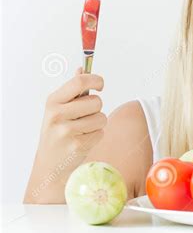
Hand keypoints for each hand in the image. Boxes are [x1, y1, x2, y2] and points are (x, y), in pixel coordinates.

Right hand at [24, 67, 105, 202]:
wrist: (50, 164)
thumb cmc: (58, 131)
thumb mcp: (59, 108)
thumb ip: (72, 89)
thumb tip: (82, 68)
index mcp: (53, 101)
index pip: (79, 82)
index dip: (96, 80)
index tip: (101, 85)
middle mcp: (57, 114)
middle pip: (96, 101)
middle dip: (97, 108)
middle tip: (86, 116)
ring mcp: (66, 131)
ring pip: (102, 117)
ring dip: (98, 123)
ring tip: (83, 129)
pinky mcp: (77, 145)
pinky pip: (101, 132)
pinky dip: (96, 136)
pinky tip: (83, 140)